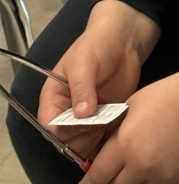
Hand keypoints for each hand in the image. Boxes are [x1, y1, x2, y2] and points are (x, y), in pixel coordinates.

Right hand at [38, 1, 159, 162]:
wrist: (124, 41)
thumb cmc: (97, 45)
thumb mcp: (84, 62)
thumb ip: (81, 87)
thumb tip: (81, 114)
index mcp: (54, 98)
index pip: (50, 124)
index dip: (62, 131)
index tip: (81, 126)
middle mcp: (67, 112)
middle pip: (67, 138)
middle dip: (82, 137)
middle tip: (101, 124)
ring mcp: (87, 118)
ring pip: (85, 143)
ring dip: (97, 141)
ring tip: (113, 124)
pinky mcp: (105, 119)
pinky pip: (103, 138)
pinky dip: (110, 139)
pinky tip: (121, 128)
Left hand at [76, 57, 178, 183]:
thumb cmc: (162, 97)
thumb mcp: (128, 109)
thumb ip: (114, 134)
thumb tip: (103, 152)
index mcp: (124, 146)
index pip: (97, 178)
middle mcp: (139, 166)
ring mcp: (159, 174)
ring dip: (129, 181)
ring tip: (134, 164)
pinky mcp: (176, 177)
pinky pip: (156, 183)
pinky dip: (151, 176)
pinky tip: (157, 157)